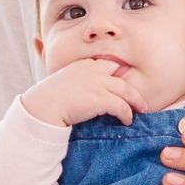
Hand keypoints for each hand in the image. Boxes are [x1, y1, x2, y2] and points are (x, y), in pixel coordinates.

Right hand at [19, 57, 147, 126]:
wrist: (43, 106)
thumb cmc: (49, 98)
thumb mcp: (63, 81)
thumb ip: (76, 81)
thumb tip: (83, 92)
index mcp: (84, 64)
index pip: (107, 64)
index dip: (117, 73)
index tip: (123, 81)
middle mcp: (94, 70)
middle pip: (122, 73)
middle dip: (131, 85)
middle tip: (139, 97)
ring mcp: (99, 83)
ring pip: (127, 90)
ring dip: (136, 101)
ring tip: (140, 109)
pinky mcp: (101, 99)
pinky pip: (122, 106)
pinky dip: (127, 114)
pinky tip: (127, 120)